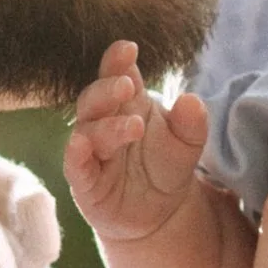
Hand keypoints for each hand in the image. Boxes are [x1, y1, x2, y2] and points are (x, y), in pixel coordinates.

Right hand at [67, 41, 256, 267]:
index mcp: (126, 104)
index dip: (116, 59)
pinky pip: (75, 166)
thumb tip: (192, 99)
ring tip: (133, 124)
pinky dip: (77, 154)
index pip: (116, 73)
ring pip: (86, 129)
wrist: (159, 220)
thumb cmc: (168, 169)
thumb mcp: (188, 146)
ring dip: (104, 123)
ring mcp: (91, 154)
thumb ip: (192, 124)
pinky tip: (84, 145)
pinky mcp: (85, 184)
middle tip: (128, 84)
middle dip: (107, 87)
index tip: (128, 47)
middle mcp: (103, 123)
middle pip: (94, 97)